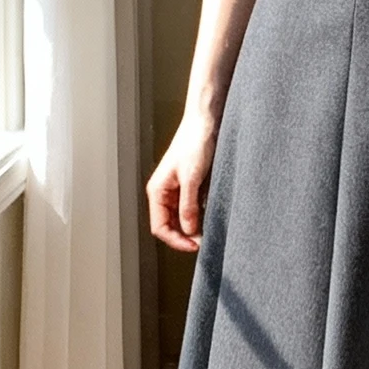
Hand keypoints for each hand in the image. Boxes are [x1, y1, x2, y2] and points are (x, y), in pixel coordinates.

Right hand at [147, 109, 218, 252]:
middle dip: (185, 236)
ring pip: (180, 219)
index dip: (177, 240)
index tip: (196, 246)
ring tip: (209, 232)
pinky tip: (211, 217)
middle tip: (205, 242)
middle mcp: (164, 192)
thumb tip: (189, 231)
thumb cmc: (195, 142)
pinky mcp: (189, 186)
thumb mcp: (192, 178)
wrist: (206, 121)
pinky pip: (191, 208)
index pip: (160, 227)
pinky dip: (199, 216)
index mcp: (157, 191)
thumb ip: (188, 206)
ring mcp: (177, 190)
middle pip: (169, 226)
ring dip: (193, 228)